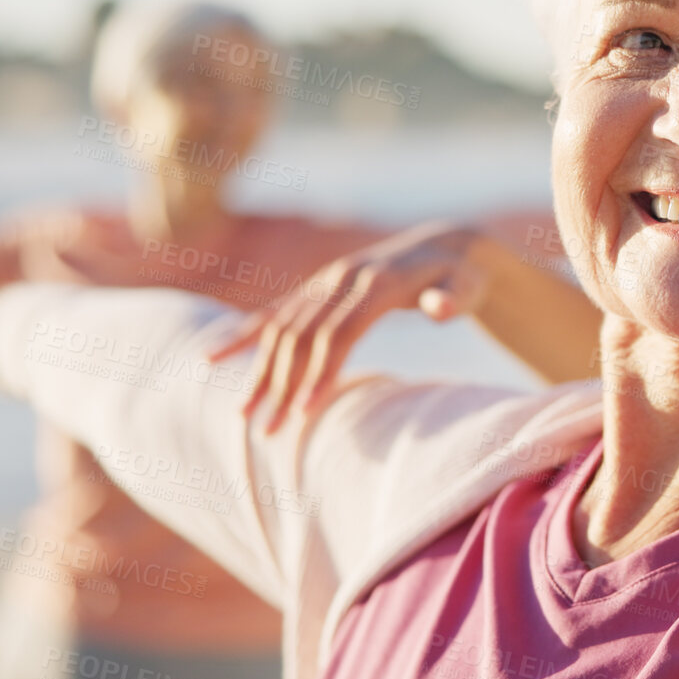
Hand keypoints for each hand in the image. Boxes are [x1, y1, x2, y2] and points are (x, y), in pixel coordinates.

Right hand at [209, 221, 500, 433]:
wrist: (445, 246)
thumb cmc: (460, 277)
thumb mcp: (467, 286)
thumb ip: (454, 299)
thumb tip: (440, 309)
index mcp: (375, 283)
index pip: (340, 333)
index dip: (322, 372)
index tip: (305, 412)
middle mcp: (341, 279)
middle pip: (302, 336)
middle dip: (283, 386)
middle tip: (268, 432)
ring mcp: (325, 282)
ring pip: (282, 328)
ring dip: (260, 372)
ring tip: (243, 416)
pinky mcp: (316, 288)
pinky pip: (273, 312)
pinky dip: (242, 334)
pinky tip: (211, 355)